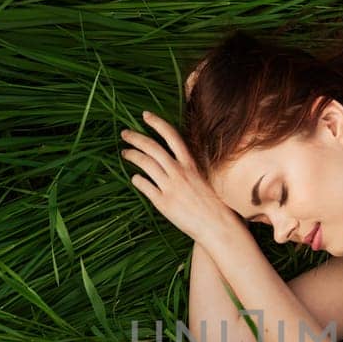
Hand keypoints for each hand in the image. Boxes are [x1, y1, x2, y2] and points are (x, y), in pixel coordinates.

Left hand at [120, 111, 238, 247]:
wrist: (217, 226)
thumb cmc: (214, 204)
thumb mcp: (203, 179)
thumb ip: (188, 168)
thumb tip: (174, 160)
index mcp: (190, 164)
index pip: (172, 136)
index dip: (157, 123)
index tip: (145, 115)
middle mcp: (179, 172)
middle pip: (152, 148)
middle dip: (136, 138)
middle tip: (125, 134)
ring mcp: (170, 187)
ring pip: (145, 164)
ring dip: (132, 155)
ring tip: (125, 153)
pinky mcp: (163, 203)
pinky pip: (145, 186)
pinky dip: (137, 180)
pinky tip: (135, 178)